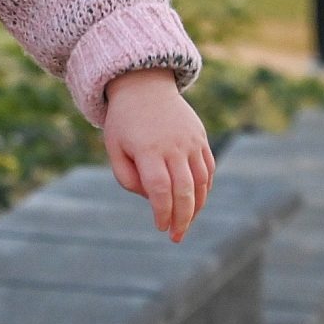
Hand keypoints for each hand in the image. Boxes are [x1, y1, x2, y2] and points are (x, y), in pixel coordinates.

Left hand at [102, 67, 213, 241]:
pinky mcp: (200, 139)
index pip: (159, 189)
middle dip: (182, 219)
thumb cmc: (124, 122)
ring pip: (201, 183)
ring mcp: (190, 142)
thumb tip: (151, 199)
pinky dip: (204, 189)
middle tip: (176, 237)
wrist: (143, 86)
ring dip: (196, 207)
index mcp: (148, 149)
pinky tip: (195, 202)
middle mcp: (173, 146)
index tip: (159, 227)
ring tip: (185, 223)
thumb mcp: (114, 148)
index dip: (162, 212)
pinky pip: (208, 170)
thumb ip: (127, 177)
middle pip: (184, 190)